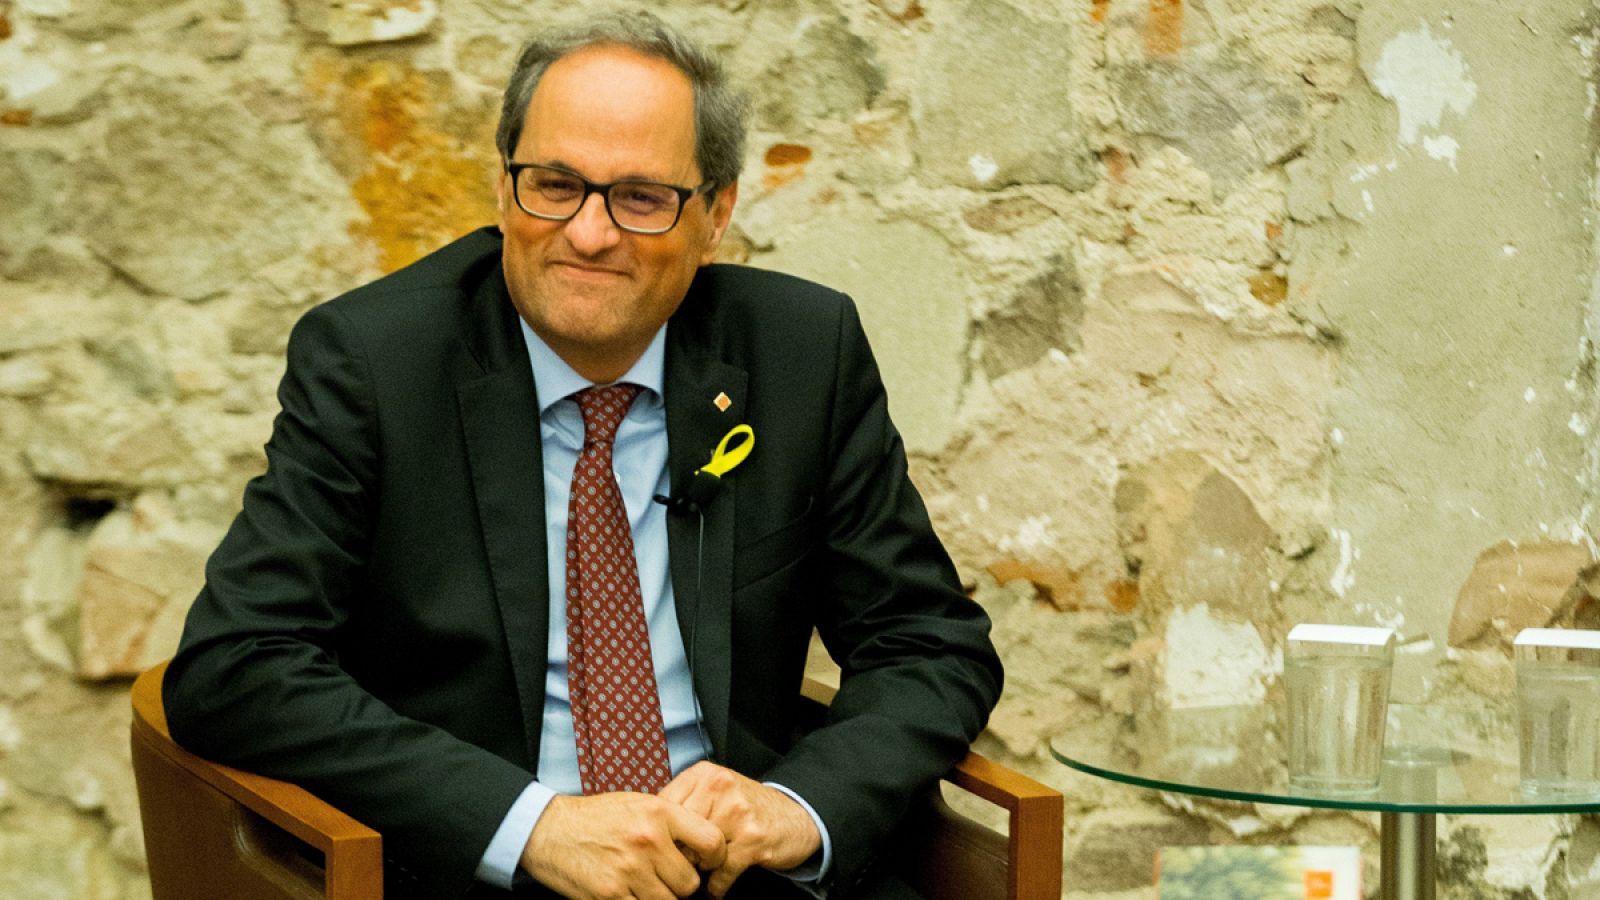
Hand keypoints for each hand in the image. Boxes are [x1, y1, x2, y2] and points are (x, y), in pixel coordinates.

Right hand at [521, 792, 726, 899]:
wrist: (549, 829)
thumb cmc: (597, 817)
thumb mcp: (639, 804)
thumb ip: (671, 823)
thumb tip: (701, 849)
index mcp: (659, 813)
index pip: (711, 842)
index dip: (715, 859)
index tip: (705, 864)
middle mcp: (648, 840)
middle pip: (689, 883)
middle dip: (681, 886)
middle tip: (667, 879)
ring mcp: (629, 870)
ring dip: (661, 899)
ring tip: (646, 887)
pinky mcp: (610, 894)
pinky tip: (630, 895)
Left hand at [659, 762, 821, 897]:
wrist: (797, 815)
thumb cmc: (748, 808)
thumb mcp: (714, 793)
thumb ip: (684, 804)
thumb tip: (647, 833)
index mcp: (703, 774)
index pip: (663, 808)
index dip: (662, 835)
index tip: (665, 848)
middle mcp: (719, 787)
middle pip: (678, 833)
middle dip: (681, 853)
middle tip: (688, 863)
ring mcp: (737, 811)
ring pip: (697, 854)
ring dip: (700, 869)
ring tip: (706, 871)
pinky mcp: (753, 838)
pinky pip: (721, 872)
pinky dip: (717, 886)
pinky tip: (718, 885)